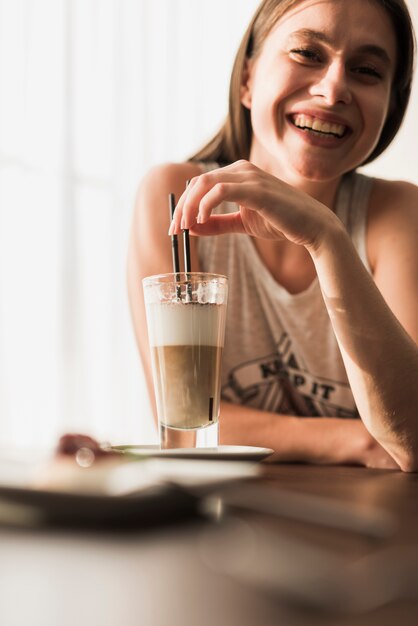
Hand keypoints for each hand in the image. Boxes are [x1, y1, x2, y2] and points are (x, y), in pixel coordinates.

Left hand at [169, 160, 337, 249]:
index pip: (199, 183)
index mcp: (237, 174)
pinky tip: (201, 221)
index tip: (175, 227)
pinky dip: (205, 205)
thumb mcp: (242, 223)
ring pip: (205, 183)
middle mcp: (242, 170)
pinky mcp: (256, 190)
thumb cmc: (280, 221)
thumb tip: (191, 227)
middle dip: (181, 206)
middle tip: (174, 230)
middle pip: (197, 181)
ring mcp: (250, 177)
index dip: (183, 204)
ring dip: (189, 207)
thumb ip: (217, 223)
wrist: (312, 226)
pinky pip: (220, 191)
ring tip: (185, 227)